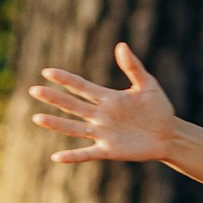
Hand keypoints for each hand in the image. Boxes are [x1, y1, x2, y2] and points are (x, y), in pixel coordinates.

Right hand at [28, 42, 177, 163]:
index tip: (47, 72)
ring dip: (56, 124)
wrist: (168, 133)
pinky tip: (57, 157)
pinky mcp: (109, 150)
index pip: (81, 86)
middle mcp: (100, 115)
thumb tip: (121, 45)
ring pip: (74, 128)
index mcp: (108, 98)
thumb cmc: (158, 107)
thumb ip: (133, 67)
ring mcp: (103, 133)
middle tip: (34, 90)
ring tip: (37, 118)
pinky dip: (73, 156)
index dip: (65, 79)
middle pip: (72, 105)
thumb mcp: (148, 85)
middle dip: (54, 98)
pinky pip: (87, 153)